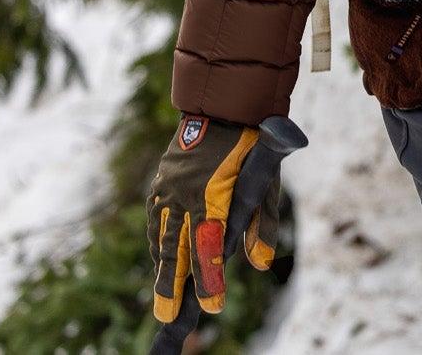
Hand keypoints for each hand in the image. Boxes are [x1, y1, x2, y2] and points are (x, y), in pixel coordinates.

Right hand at [146, 113, 282, 322]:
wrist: (224, 104)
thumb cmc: (253, 146)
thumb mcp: (267, 180)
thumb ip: (264, 223)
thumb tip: (261, 264)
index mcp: (212, 195)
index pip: (208, 247)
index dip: (210, 278)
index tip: (212, 305)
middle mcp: (184, 194)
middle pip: (175, 250)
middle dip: (173, 286)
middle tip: (169, 318)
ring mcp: (168, 188)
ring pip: (160, 237)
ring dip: (161, 268)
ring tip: (162, 297)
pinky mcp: (160, 182)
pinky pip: (154, 219)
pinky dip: (155, 241)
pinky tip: (159, 258)